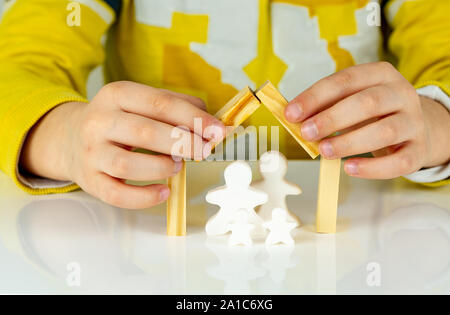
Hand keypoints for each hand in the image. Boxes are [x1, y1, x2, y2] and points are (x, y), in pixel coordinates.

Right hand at [21, 81, 224, 208]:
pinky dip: (143, 197)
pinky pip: (116, 194)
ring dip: (161, 166)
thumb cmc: (120, 120)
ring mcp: (91, 152)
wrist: (71, 137)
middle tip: (204, 151)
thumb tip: (213, 123)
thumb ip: (176, 106)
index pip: (160, 103)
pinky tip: (164, 192)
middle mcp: (99, 121)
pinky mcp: (89, 180)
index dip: (193, 118)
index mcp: (116, 95)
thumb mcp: (141, 102)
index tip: (218, 131)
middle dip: (183, 143)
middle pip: (144, 131)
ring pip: (127, 164)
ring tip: (178, 166)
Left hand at [284, 62, 449, 178]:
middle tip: (306, 132)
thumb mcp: (351, 99)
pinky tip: (349, 168)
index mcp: (380, 74)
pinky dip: (373, 168)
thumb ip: (325, 106)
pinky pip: (399, 161)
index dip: (315, 96)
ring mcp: (413, 122)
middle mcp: (401, 94)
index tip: (291, 113)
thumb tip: (293, 117)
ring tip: (324, 151)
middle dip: (332, 118)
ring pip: (385, 131)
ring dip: (349, 142)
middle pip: (368, 103)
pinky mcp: (418, 150)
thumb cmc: (373, 112)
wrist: (415, 126)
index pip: (346, 80)